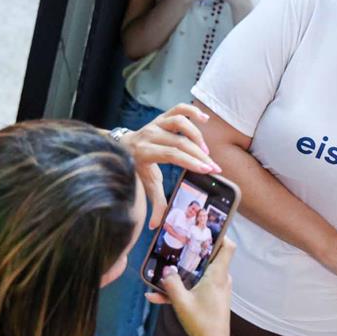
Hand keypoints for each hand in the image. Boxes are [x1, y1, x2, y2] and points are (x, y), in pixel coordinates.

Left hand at [118, 104, 221, 228]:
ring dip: (196, 135)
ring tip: (206, 151)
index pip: (170, 154)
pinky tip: (205, 120)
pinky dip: (193, 111)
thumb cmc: (136, 167)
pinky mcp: (162, 117)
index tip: (207, 169)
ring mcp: (156, 123)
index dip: (190, 161)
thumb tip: (155, 227)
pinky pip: (179, 108)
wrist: (121, 147)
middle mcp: (149, 134)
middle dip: (200, 154)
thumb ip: (154, 204)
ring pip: (180, 122)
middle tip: (214, 167)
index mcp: (144, 151)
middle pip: (179, 141)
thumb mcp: (145, 184)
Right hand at [146, 237, 235, 335]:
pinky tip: (155, 298)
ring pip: (197, 274)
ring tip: (159, 274)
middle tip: (175, 243)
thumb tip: (165, 270)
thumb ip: (171, 284)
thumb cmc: (200, 322)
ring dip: (180, 275)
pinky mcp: (211, 298)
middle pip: (209, 257)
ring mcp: (217, 289)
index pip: (227, 247)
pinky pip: (195, 288)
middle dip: (191, 251)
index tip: (204, 227)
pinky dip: (180, 290)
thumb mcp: (181, 302)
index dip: (220, 234)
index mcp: (218, 275)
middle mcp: (221, 279)